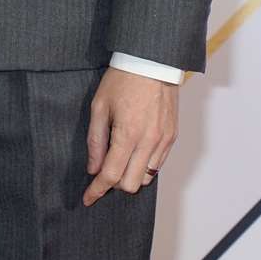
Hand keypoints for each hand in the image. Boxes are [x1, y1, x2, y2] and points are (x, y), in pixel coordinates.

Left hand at [83, 67, 177, 206]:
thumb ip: (95, 139)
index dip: (97, 190)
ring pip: (146, 178)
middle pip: (131, 184)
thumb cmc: (122, 79)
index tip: (88, 198)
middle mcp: (149, 142)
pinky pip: (158, 165)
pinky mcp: (172, 137)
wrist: (152, 61)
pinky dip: (144, 165)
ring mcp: (163, 141)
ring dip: (131, 175)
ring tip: (120, 158)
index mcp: (128, 134)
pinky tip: (134, 151)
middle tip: (103, 170)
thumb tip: (93, 168)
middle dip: (114, 184)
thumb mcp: (99, 105)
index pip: (111, 175)